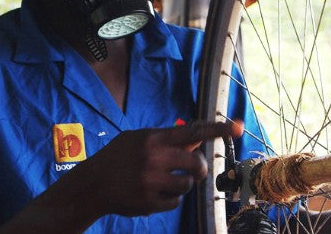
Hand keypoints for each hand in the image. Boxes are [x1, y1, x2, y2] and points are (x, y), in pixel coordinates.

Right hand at [72, 121, 242, 217]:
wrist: (92, 184)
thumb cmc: (118, 157)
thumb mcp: (138, 139)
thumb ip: (166, 139)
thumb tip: (197, 139)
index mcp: (153, 138)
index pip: (193, 131)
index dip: (218, 129)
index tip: (238, 127)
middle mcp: (154, 158)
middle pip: (197, 163)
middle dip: (199, 168)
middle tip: (193, 170)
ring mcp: (152, 181)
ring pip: (188, 184)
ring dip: (182, 183)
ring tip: (164, 181)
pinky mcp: (150, 202)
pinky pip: (176, 201)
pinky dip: (170, 198)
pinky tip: (154, 193)